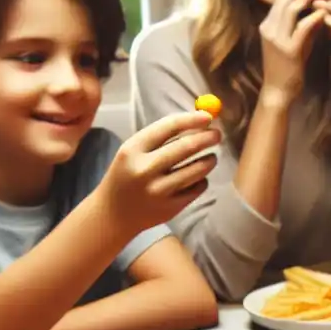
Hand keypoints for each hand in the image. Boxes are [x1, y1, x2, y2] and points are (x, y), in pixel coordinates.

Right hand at [97, 111, 218, 235]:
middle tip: (217, 135)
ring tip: (211, 158)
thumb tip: (198, 120)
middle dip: (207, 138)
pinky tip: (196, 178)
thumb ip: (162, 136)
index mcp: (132, 150)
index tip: (208, 116)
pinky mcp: (171, 208)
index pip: (167, 127)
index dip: (191, 120)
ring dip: (210, 160)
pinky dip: (202, 180)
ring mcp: (159, 191)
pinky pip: (198, 187)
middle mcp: (145, 170)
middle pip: (186, 148)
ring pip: (197, 170)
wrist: (114, 213)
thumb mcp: (134, 152)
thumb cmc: (128, 174)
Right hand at [258, 0, 325, 100]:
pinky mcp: (288, 49)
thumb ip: (304, 26)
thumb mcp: (295, 42)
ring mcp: (276, 38)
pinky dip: (314, 17)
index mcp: (267, 24)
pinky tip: (325, 13)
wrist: (278, 91)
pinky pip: (301, 27)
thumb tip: (319, 10)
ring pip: (290, 8)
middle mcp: (268, 27)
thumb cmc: (287, 68)